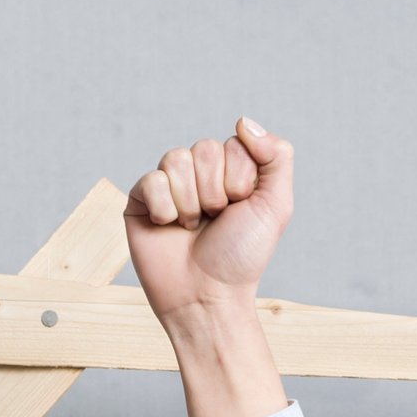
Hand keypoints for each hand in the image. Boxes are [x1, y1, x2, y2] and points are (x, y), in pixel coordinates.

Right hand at [126, 118, 293, 318]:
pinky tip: (167, 228)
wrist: (207, 296)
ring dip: (190, 202)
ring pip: (175, 159)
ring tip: (192, 227)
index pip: (232, 143)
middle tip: (215, 221)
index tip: (239, 209)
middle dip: (214, 192)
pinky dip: (164, 209)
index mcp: (231, 171)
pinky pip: (150, 180)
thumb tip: (243, 121)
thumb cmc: (241, 256)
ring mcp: (168, 186)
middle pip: (203, 148)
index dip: (239, 179)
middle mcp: (199, 174)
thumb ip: (276, 156)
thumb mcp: (276, 205)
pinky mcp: (140, 200)